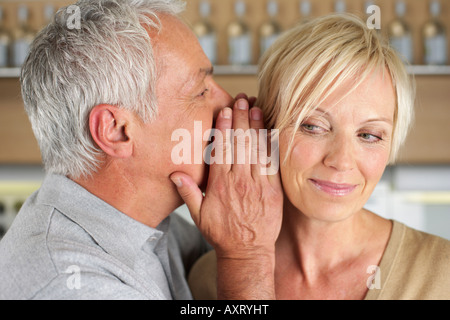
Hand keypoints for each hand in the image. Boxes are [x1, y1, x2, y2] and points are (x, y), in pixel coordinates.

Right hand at [170, 94, 282, 298]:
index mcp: (220, 184)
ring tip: (256, 107)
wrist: (247, 251)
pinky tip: (270, 131)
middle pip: (240, 144)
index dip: (224, 128)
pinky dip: (271, 146)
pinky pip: (272, 164)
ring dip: (256, 127)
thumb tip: (175, 174)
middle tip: (243, 99)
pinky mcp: (273, 190)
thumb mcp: (199, 215)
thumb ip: (188, 193)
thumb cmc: (222, 233)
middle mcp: (239, 181)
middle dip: (241, 119)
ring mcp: (258, 184)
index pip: (222, 149)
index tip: (226, 111)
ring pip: (257, 150)